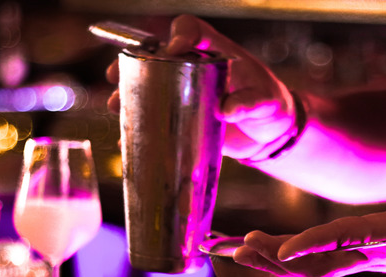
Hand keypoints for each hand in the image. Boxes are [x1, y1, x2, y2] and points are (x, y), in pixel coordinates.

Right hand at [106, 15, 295, 159]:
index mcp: (214, 51)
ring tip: (115, 106)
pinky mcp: (180, 118)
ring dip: (127, 94)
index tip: (170, 50)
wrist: (268, 134)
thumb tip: (226, 110)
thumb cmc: (270, 106)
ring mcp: (183, 92)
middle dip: (131, 62)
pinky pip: (154, 117)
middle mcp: (192, 67)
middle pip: (154, 54)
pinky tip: (124, 138)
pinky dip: (138, 127)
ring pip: (147, 84)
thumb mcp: (266, 102)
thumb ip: (250, 103)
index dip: (178, 34)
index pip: (191, 29)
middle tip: (116, 76)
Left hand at [232, 151, 385, 276]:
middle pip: (316, 263)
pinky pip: (306, 263)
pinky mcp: (343, 257)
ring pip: (306, 268)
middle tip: (242, 247)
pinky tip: (251, 247)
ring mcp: (352, 259)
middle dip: (278, 259)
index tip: (283, 250)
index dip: (315, 244)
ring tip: (236, 249)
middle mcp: (365, 253)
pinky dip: (277, 258)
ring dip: (270, 262)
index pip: (347, 240)